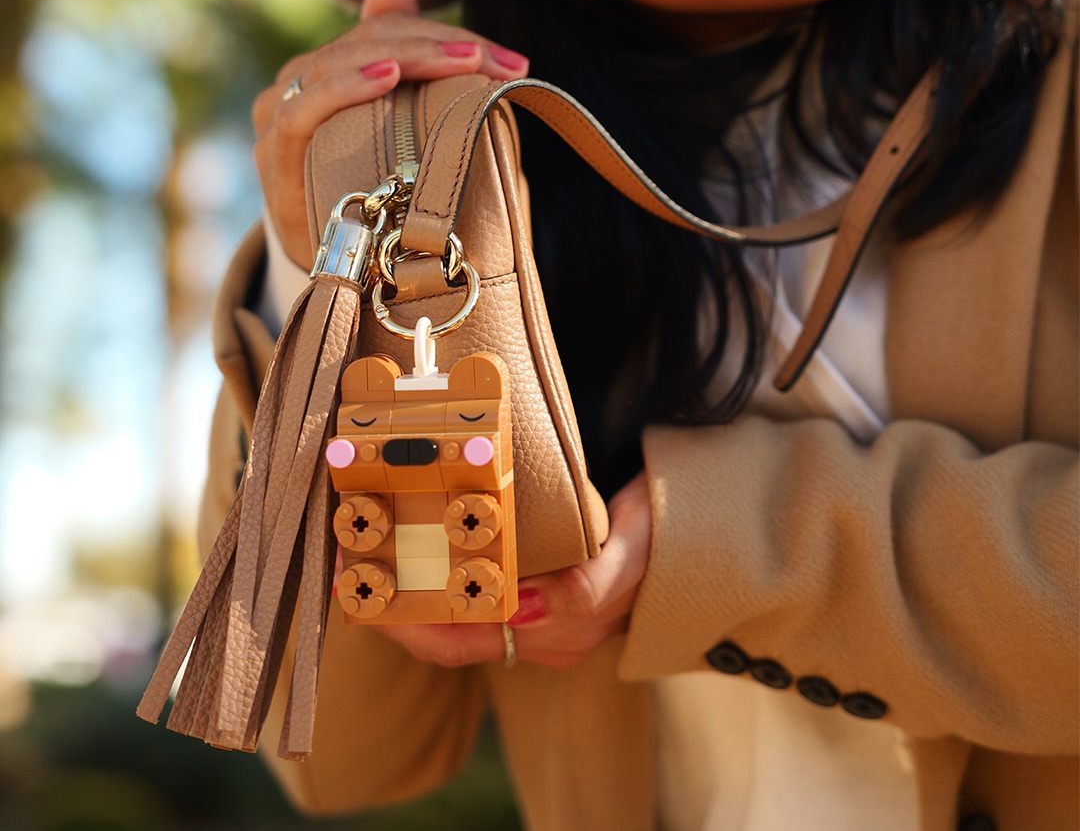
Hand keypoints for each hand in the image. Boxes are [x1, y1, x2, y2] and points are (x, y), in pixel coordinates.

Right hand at [251, 0, 528, 265]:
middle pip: (370, 41)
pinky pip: (305, 108)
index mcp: (329, 67)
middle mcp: (296, 83)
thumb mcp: (393, 124)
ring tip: (460, 61)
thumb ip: (394, 53)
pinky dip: (347, 86)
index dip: (449, 35)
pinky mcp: (273, 153)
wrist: (333, 268)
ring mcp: (278, 115)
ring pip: (340, 63)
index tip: (513, 63)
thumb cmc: (366, 189)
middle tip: (499, 64)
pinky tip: (387, 75)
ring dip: (408, 57)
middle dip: (440, 47)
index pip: (388, 29)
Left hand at [373, 471, 652, 668]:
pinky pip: (468, 587)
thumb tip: (524, 608)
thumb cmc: (661, 535)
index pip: (458, 641)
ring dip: (402, 582)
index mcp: (556, 631)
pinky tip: (404, 535)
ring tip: (361, 541)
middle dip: (387, 600)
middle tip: (345, 555)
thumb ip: (589, 587)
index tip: (360, 583)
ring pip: (449, 612)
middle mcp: (537, 633)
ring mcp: (533, 612)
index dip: (402, 619)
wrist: (690, 524)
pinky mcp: (531, 584)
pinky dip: (430, 566)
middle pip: (441, 632)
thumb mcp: (633, 554)